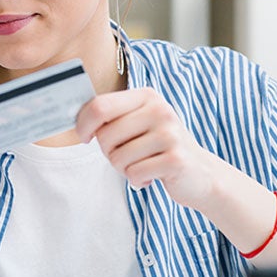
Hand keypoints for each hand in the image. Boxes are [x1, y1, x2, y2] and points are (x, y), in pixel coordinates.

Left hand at [74, 87, 220, 206]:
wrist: (201, 172)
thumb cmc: (161, 148)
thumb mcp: (139, 123)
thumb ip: (112, 117)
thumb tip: (75, 119)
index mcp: (147, 96)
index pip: (100, 105)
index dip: (83, 124)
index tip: (85, 137)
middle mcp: (160, 110)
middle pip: (105, 135)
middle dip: (108, 153)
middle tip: (127, 157)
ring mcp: (170, 134)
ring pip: (118, 158)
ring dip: (124, 169)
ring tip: (143, 165)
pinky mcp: (175, 159)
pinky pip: (134, 173)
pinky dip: (138, 180)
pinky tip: (152, 175)